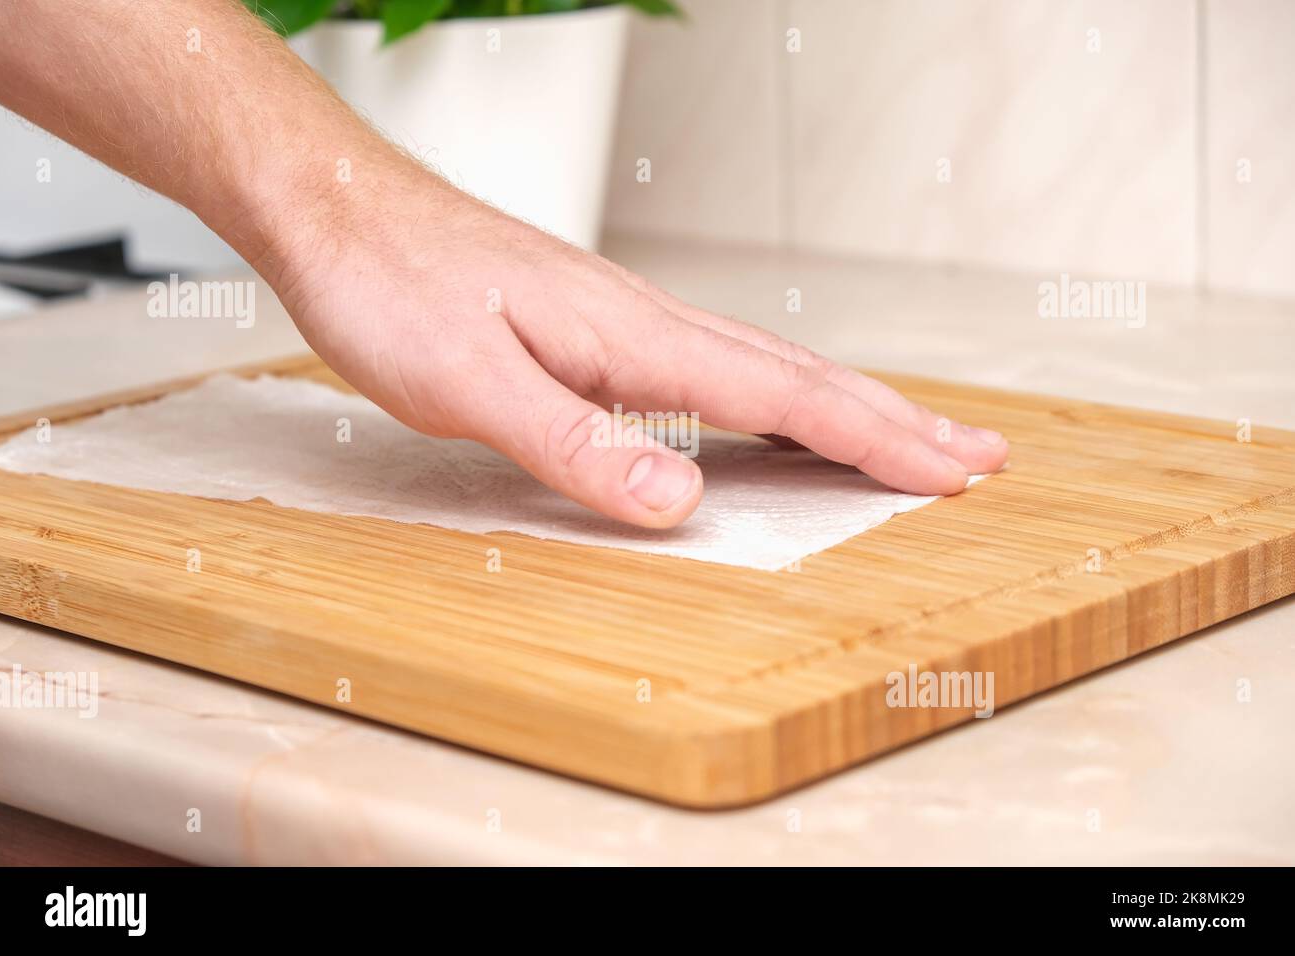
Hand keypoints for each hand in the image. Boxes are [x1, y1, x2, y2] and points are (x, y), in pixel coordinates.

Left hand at [264, 157, 1008, 529]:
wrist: (340, 211)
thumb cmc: (394, 287)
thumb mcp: (469, 384)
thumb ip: (577, 444)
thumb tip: (681, 504)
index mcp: (635, 337)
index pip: (784, 396)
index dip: (873, 441)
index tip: (951, 472)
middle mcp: (648, 323)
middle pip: (799, 375)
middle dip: (893, 422)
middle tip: (976, 456)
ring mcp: (628, 322)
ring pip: (766, 367)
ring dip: (848, 407)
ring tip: (909, 438)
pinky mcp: (600, 330)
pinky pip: (718, 368)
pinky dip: (778, 397)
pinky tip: (779, 415)